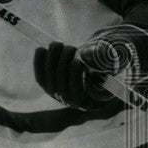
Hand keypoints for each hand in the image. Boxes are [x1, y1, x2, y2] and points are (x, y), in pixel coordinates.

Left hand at [33, 27, 147, 110]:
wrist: (90, 81)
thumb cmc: (103, 76)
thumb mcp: (109, 77)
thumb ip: (109, 73)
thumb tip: (108, 67)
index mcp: (85, 103)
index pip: (76, 93)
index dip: (75, 77)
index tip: (78, 61)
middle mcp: (69, 102)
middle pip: (61, 83)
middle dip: (64, 62)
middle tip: (71, 47)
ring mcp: (56, 95)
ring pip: (49, 77)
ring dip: (52, 59)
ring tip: (59, 44)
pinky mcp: (47, 87)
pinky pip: (40, 76)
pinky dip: (39, 62)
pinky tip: (40, 49)